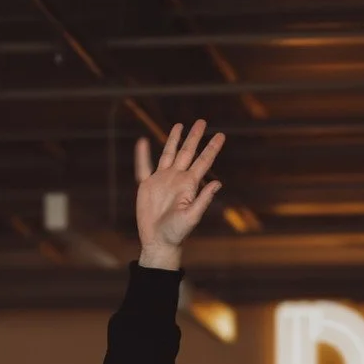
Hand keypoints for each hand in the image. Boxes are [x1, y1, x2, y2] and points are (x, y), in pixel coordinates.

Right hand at [134, 121, 224, 270]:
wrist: (159, 241)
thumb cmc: (177, 232)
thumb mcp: (192, 216)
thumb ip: (204, 199)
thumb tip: (218, 183)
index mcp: (190, 184)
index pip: (203, 162)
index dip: (212, 148)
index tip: (221, 135)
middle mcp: (177, 178)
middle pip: (187, 152)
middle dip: (194, 137)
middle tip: (202, 121)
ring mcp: (162, 180)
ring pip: (169, 154)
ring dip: (174, 140)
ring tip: (180, 125)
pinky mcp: (147, 186)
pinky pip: (144, 167)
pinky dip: (142, 155)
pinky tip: (143, 142)